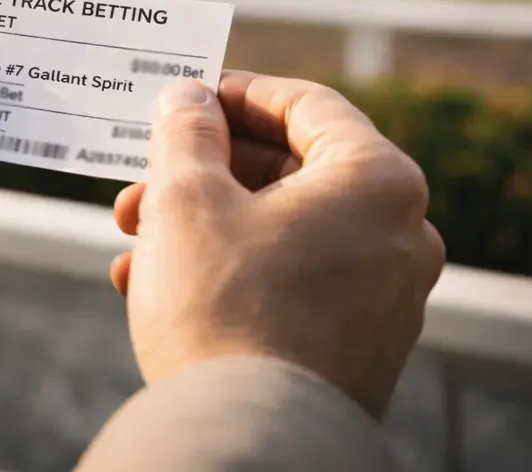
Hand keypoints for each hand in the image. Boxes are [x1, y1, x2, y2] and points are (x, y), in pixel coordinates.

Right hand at [110, 73, 444, 419]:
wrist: (249, 439)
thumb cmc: (222, 309)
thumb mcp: (187, 199)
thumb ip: (186, 132)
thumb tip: (187, 99)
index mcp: (376, 182)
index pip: (307, 105)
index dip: (237, 93)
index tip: (187, 96)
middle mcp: (398, 234)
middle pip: (290, 171)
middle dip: (204, 172)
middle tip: (143, 178)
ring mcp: (382, 295)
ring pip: (280, 229)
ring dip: (203, 224)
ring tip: (132, 239)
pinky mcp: (356, 343)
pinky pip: (289, 281)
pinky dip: (227, 270)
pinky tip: (152, 285)